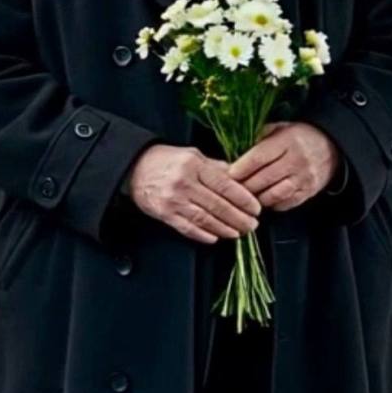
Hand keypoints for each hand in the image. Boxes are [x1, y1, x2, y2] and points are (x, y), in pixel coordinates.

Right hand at [126, 144, 260, 243]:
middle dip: (239, 217)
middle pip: (218, 205)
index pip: (225, 185)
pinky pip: (187, 228)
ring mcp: (174, 200)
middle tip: (252, 225)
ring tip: (238, 233)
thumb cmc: (167, 160)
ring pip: (205, 219)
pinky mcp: (165, 214)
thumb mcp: (193, 155)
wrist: (135, 168)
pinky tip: (215, 237)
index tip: (256, 208)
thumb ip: (216, 167)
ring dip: (224, 228)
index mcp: (194, 165)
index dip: (243, 199)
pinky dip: (203, 234)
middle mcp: (184, 182)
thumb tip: (240, 178)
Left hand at [228, 121, 339, 210]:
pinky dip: (271, 204)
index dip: (242, 167)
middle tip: (231, 188)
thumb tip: (236, 151)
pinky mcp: (308, 193)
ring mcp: (304, 179)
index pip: (260, 157)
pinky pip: (284, 204)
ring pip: (273, 195)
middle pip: (264, 179)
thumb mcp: (280, 128)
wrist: (331, 147)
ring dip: (256, 198)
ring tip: (246, 196)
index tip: (229, 174)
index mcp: (288, 141)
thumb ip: (260, 137)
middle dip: (244, 185)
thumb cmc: (299, 137)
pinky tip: (263, 199)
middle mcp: (297, 161)